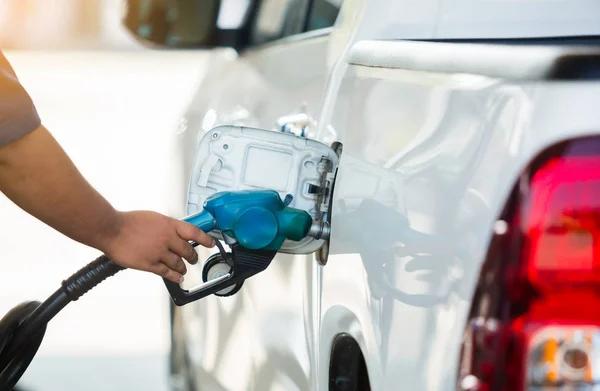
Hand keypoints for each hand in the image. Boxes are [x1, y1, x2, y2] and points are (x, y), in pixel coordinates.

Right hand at [100, 211, 214, 282]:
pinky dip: (175, 276)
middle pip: (188, 250)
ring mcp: (159, 252)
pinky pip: (167, 273)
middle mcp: (168, 238)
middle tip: (193, 259)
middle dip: (193, 256)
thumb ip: (166, 226)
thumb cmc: (128, 222)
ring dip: (183, 267)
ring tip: (184, 269)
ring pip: (179, 263)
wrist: (112, 229)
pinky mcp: (150, 264)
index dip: (205, 239)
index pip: (194, 232)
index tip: (211, 243)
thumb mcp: (153, 217)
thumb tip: (174, 231)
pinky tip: (179, 278)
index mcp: (169, 225)